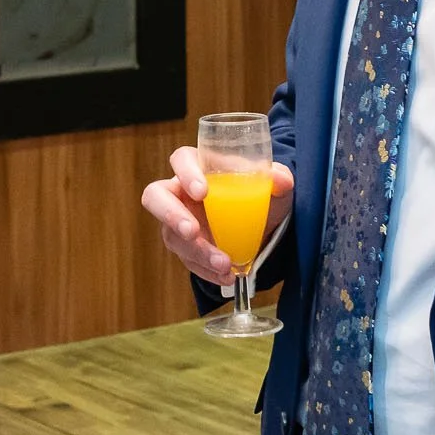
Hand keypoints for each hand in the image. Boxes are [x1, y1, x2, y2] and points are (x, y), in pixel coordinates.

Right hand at [140, 146, 293, 287]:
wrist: (264, 228)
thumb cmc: (261, 196)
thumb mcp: (275, 186)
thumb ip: (280, 178)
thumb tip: (280, 180)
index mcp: (200, 167)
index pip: (181, 160)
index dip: (186, 174)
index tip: (203, 192)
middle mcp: (182, 193)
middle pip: (155, 196)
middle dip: (170, 214)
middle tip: (191, 231)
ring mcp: (179, 222)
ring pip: (172, 235)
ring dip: (197, 252)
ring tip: (223, 263)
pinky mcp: (186, 248)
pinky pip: (187, 260)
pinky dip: (206, 270)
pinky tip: (225, 275)